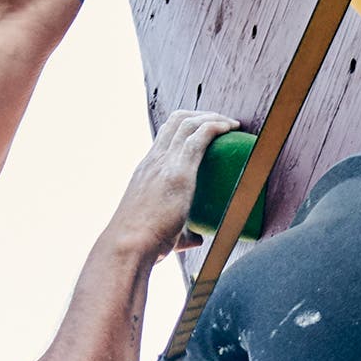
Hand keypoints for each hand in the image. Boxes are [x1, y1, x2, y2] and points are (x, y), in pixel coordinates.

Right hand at [106, 109, 238, 257]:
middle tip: (223, 123)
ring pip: (188, 123)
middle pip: (176, 120)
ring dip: (213, 117)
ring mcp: (164, 163)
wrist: (129, 246)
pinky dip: (216, 127)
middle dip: (202, 115)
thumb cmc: (144, 245)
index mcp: (146, 170)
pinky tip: (231, 129)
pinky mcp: (178, 171)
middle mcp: (153, 160)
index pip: (164, 135)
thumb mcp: (163, 233)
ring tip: (231, 124)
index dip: (185, 126)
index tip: (205, 129)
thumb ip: (183, 235)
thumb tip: (197, 239)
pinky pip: (199, 137)